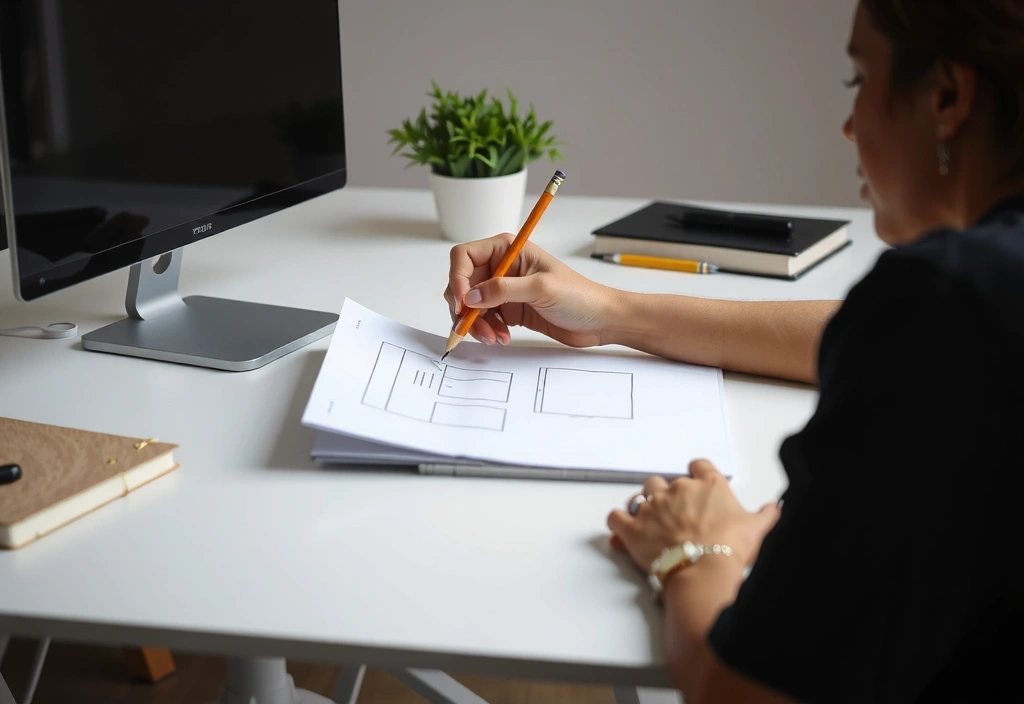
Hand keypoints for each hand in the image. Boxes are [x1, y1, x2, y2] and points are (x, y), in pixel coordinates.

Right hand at [443, 233, 621, 347]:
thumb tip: (469, 297)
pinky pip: (484, 320)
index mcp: (508, 249)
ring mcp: (504, 290)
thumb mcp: (541, 287)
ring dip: (476, 323)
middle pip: (463, 284)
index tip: (461, 301)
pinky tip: (502, 337)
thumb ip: (503, 290)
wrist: (600, 321)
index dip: (457, 278)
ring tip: (494, 337)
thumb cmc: (580, 296)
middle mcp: (502, 267)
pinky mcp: (508, 310)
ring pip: (470, 306)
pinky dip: (487, 330)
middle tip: (474, 326)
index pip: (465, 256)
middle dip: (464, 308)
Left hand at [607, 460, 780, 572]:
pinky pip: (616, 516)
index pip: (698, 466)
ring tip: (650, 522)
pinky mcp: (633, 527)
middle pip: (664, 481)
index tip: (696, 486)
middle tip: (675, 516)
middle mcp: (677, 489)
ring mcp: (652, 506)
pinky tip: (623, 530)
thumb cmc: (730, 548)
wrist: (705, 570)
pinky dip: (618, 522)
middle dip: (666, 495)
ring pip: (640, 494)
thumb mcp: (757, 529)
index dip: (696, 475)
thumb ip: (766, 515)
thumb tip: (774, 509)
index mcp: (707, 485)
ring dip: (644, 506)